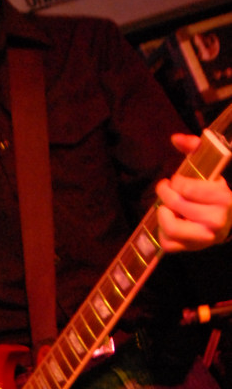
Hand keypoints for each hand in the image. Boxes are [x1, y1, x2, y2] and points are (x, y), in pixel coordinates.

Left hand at [156, 133, 231, 251]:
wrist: (226, 221)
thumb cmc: (212, 192)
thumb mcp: (209, 169)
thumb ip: (195, 148)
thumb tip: (176, 138)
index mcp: (225, 199)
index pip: (187, 188)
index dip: (177, 182)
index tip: (178, 180)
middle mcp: (218, 222)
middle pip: (176, 204)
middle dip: (165, 193)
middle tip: (166, 188)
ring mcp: (205, 239)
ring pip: (171, 227)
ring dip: (163, 213)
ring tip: (167, 207)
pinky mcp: (192, 250)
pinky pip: (167, 243)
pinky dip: (162, 232)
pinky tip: (171, 221)